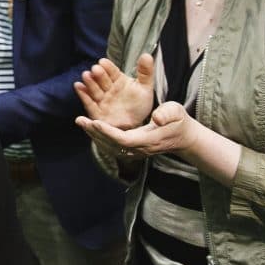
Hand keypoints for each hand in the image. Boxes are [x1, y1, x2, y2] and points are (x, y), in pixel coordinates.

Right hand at [74, 55, 154, 129]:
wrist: (135, 125)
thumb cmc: (139, 105)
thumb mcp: (145, 88)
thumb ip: (145, 72)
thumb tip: (147, 55)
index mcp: (119, 81)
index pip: (113, 72)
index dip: (108, 67)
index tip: (103, 62)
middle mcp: (108, 89)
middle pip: (102, 80)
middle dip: (99, 75)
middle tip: (95, 69)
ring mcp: (101, 100)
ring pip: (94, 90)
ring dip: (89, 83)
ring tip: (86, 75)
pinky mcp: (96, 112)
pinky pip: (89, 103)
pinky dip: (83, 95)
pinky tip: (78, 86)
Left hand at [76, 101, 197, 159]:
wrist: (183, 137)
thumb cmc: (178, 120)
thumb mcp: (176, 112)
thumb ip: (167, 113)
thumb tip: (156, 117)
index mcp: (148, 139)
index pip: (124, 140)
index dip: (108, 132)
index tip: (95, 122)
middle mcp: (140, 149)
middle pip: (113, 145)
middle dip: (96, 133)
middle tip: (81, 120)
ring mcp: (135, 152)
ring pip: (110, 147)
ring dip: (94, 135)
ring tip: (81, 122)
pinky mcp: (132, 150)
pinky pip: (112, 146)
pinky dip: (99, 137)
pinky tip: (90, 127)